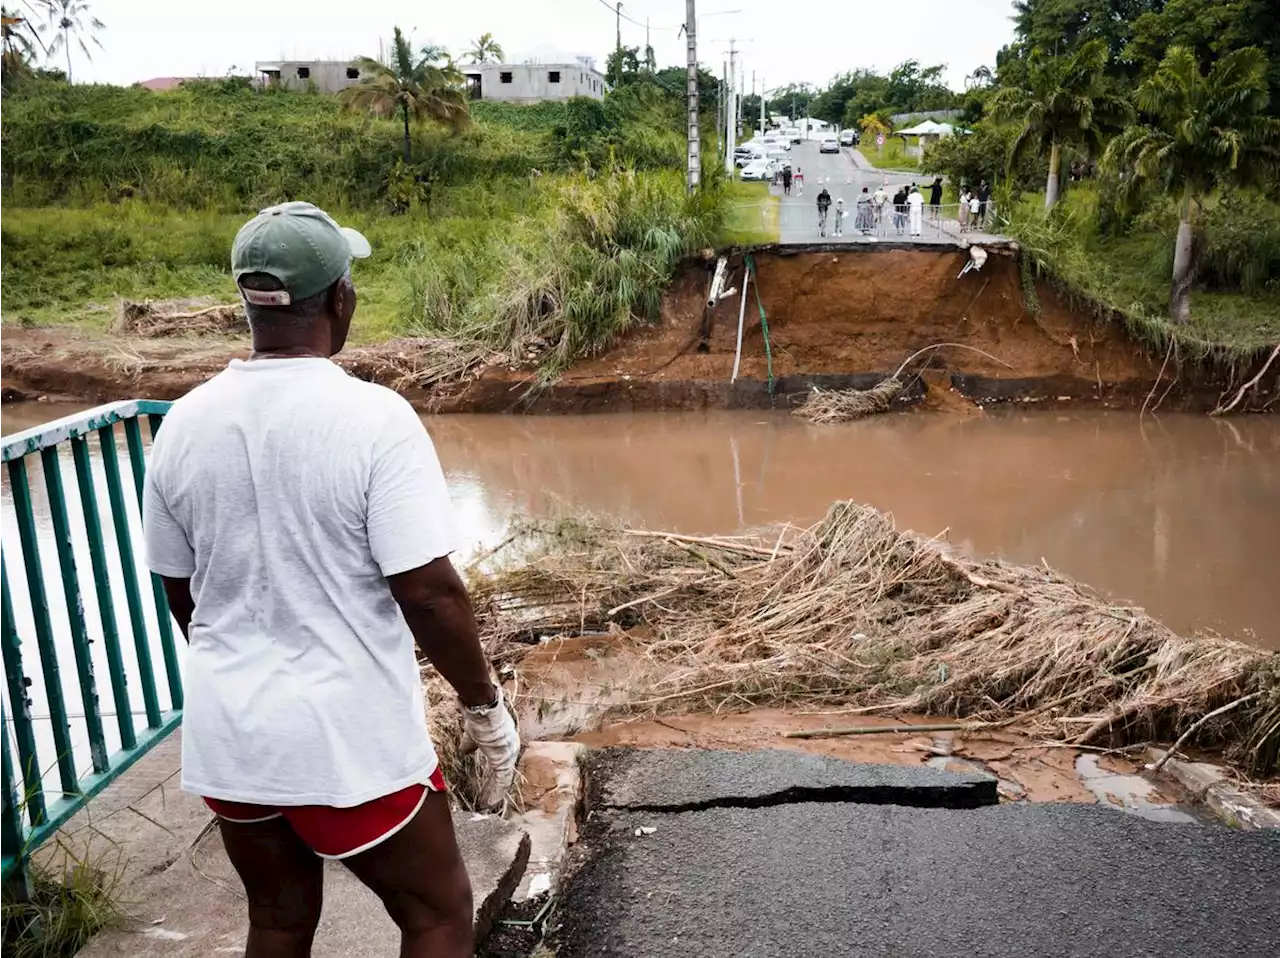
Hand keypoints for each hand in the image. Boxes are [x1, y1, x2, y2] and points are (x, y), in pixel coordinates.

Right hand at [459, 686, 520, 809]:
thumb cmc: (478, 718)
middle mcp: (511, 748)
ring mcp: (510, 753)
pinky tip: (492, 801)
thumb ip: (470, 744)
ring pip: (505, 778)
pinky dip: (497, 791)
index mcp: (505, 742)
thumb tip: (463, 750)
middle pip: (505, 772)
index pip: (502, 762)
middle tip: (491, 799)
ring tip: (491, 804)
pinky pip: (503, 779)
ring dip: (497, 791)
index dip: (496, 775)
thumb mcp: (473, 735)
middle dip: (498, 786)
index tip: (490, 786)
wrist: (482, 709)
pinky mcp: (505, 758)